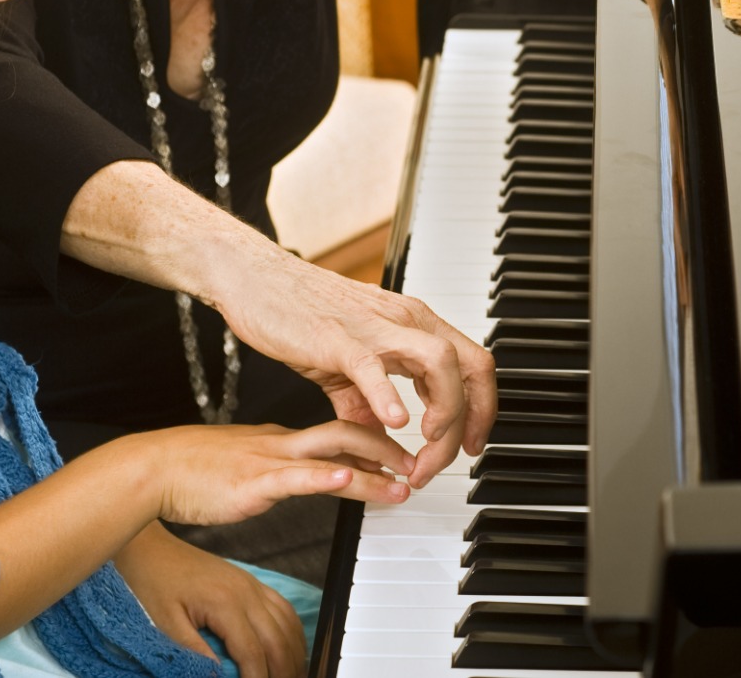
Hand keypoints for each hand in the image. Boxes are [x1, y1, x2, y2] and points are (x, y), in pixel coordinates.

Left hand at [117, 526, 305, 677]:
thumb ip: (193, 650)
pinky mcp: (252, 582)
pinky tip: (291, 647)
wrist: (153, 549)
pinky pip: (284, 607)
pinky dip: (292, 631)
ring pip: (287, 623)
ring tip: (292, 674)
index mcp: (225, 603)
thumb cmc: (154, 585)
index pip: (252, 651)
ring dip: (293, 653)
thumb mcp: (165, 622)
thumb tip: (216, 676)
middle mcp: (247, 592)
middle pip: (277, 639)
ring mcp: (253, 585)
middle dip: (284, 670)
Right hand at [138, 419, 413, 526]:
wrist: (150, 469)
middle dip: (388, 450)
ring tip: (402, 482)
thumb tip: (300, 478)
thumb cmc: (190, 471)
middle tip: (417, 467)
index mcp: (280, 439)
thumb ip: (274, 469)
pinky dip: (325, 476)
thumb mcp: (243, 464)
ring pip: (334, 455)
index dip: (374, 444)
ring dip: (373, 470)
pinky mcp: (253, 481)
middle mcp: (282, 443)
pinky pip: (296, 477)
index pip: (338, 433)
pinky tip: (348, 478)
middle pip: (348, 435)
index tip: (399, 457)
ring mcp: (269, 460)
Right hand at [209, 231, 495, 487]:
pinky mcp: (339, 339)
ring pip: (439, 363)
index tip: (470, 445)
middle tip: (450, 459)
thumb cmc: (302, 315)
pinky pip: (374, 368)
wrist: (257, 280)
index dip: (482, 409)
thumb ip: (367, 404)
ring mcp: (376, 328)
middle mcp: (407, 321)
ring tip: (427, 445)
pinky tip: (395, 423)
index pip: (474, 365)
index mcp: (415, 326)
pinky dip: (390, 397)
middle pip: (470, 366)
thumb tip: (379, 444)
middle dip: (472, 419)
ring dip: (445, 411)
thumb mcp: (346, 367)